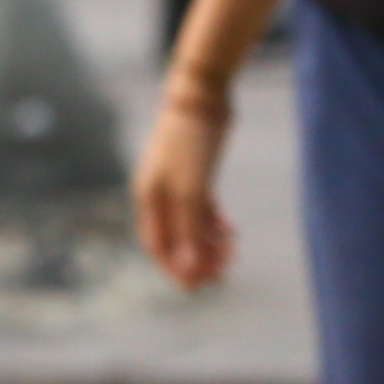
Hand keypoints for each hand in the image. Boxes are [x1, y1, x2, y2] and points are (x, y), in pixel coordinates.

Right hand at [134, 81, 235, 291]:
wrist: (201, 95)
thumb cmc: (191, 141)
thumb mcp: (192, 189)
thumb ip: (189, 229)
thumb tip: (189, 267)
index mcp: (151, 198)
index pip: (158, 245)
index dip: (176, 269)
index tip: (199, 287)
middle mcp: (159, 193)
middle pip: (174, 238)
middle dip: (196, 260)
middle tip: (223, 276)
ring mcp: (176, 182)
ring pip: (189, 224)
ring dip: (208, 243)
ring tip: (232, 254)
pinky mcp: (194, 172)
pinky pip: (200, 207)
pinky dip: (213, 223)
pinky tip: (230, 232)